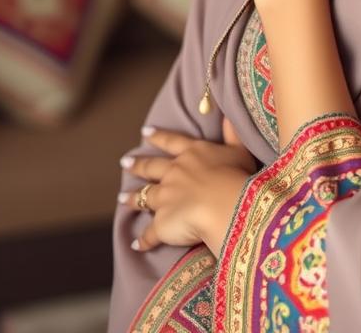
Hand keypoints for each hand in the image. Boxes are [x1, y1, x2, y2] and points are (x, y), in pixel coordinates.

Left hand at [119, 115, 259, 254]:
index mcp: (192, 154)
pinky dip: (143, 240)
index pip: (171, 141)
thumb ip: (232, 133)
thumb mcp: (238, 150)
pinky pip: (150, 234)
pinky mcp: (162, 223)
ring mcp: (165, 198)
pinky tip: (136, 244)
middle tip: (124, 162)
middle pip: (151, 167)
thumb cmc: (236, 176)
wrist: (226, 204)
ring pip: (144, 196)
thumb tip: (228, 115)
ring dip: (132, 198)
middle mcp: (174, 172)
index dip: (158, 136)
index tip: (145, 132)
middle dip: (137, 165)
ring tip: (121, 198)